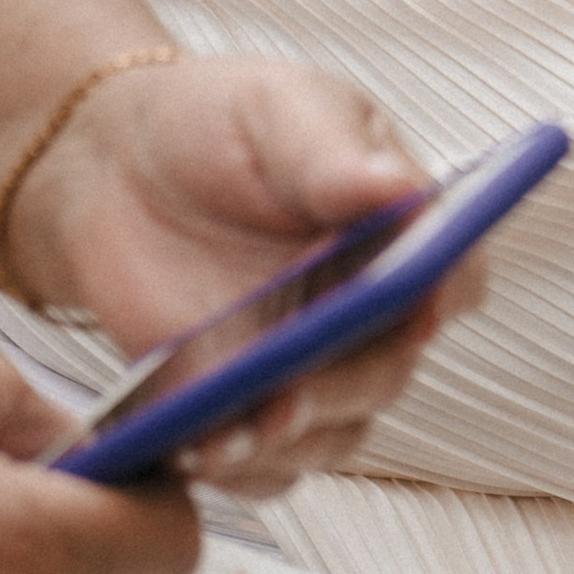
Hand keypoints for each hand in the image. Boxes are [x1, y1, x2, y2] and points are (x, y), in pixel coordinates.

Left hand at [3, 54, 482, 501]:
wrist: (120, 163)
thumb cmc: (217, 121)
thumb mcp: (274, 108)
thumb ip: (330, 152)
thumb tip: (397, 188)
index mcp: (398, 229)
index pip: (454, 272)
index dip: (444, 293)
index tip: (416, 305)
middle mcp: (370, 312)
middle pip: (386, 369)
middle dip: (341, 383)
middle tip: (290, 387)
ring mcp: (313, 369)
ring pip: (331, 433)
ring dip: (287, 439)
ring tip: (225, 433)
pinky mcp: (250, 409)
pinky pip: (263, 465)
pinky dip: (235, 465)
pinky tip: (192, 446)